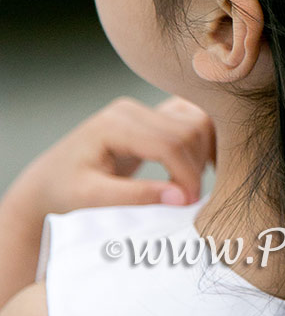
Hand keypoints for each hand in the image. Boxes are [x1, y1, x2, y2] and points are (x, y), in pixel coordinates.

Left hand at [2, 95, 214, 225]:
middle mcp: (131, 110)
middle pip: (189, 130)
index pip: (169, 143)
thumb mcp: (92, 199)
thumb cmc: (64, 192)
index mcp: (114, 124)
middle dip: (196, 168)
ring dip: (203, 155)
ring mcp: (143, 110)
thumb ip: (136, 197)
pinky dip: (203, 144)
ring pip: (197, 122)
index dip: (187, 175)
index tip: (190, 205)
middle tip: (188, 201)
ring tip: (188, 187)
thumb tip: (182, 198)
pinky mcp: (152, 118)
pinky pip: (192, 122)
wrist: (49, 182)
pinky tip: (197, 169)